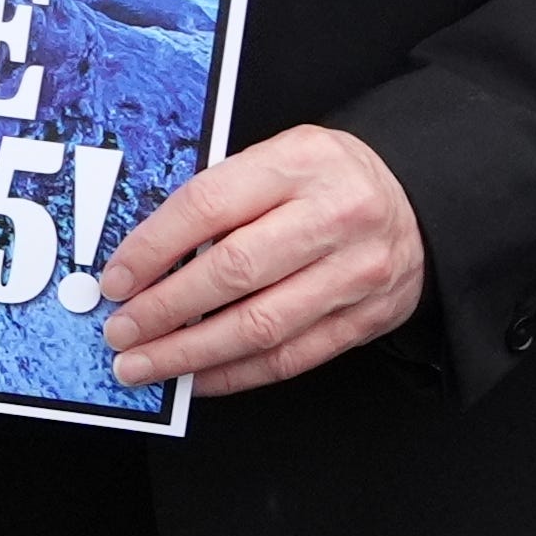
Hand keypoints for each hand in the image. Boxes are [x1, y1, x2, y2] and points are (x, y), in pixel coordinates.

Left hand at [96, 122, 428, 393]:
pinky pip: (292, 358)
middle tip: (120, 332)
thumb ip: (219, 195)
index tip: (115, 281)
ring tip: (144, 364)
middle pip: (233, 272)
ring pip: (261, 326)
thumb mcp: (277, 158)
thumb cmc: (328, 179)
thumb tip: (141, 257)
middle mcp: (334, 216)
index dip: (153, 249)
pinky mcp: (368, 318)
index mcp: (299, 163)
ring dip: (190, 353)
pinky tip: (197, 377)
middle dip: (163, 310)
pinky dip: (235, 373)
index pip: (208, 206)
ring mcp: (356, 272)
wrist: (420, 200)